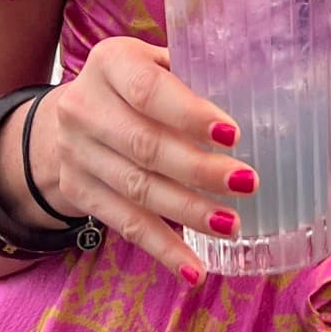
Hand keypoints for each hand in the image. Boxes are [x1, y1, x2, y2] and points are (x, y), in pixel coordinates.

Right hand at [18, 37, 255, 276]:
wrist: (67, 118)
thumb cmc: (135, 87)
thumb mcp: (155, 63)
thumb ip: (194, 74)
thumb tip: (263, 96)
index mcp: (110, 62)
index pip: (149, 90)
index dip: (190, 114)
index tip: (233, 135)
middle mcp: (84, 107)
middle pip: (145, 145)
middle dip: (199, 169)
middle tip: (247, 183)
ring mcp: (76, 153)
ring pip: (137, 189)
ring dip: (188, 212)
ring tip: (231, 225)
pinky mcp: (79, 192)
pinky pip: (125, 224)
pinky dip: (163, 248)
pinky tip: (194, 269)